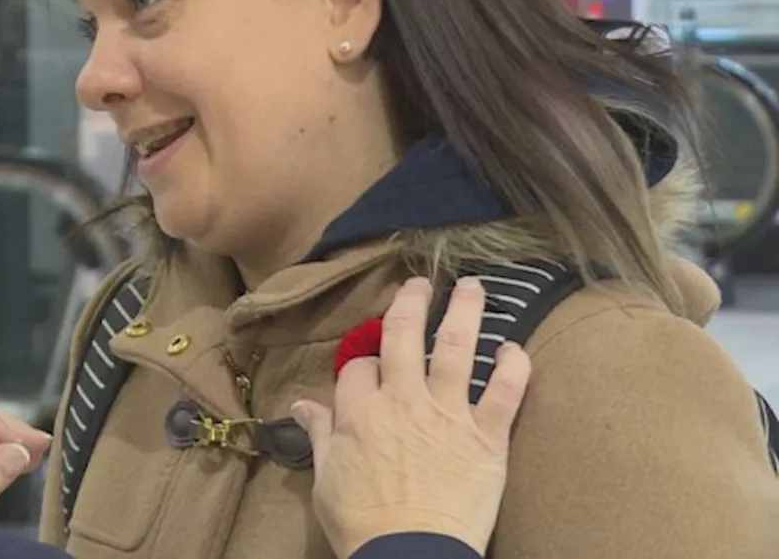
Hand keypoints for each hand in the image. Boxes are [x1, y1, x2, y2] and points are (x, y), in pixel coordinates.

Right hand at [291, 277, 530, 556]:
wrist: (410, 554)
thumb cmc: (362, 523)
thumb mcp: (326, 478)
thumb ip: (319, 435)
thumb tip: (301, 406)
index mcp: (360, 412)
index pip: (358, 367)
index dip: (361, 362)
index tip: (367, 367)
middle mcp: (403, 401)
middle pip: (403, 336)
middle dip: (410, 304)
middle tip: (420, 283)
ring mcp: (448, 415)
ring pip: (456, 349)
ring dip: (464, 312)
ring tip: (473, 287)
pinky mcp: (486, 438)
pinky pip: (505, 393)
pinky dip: (513, 368)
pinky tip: (514, 348)